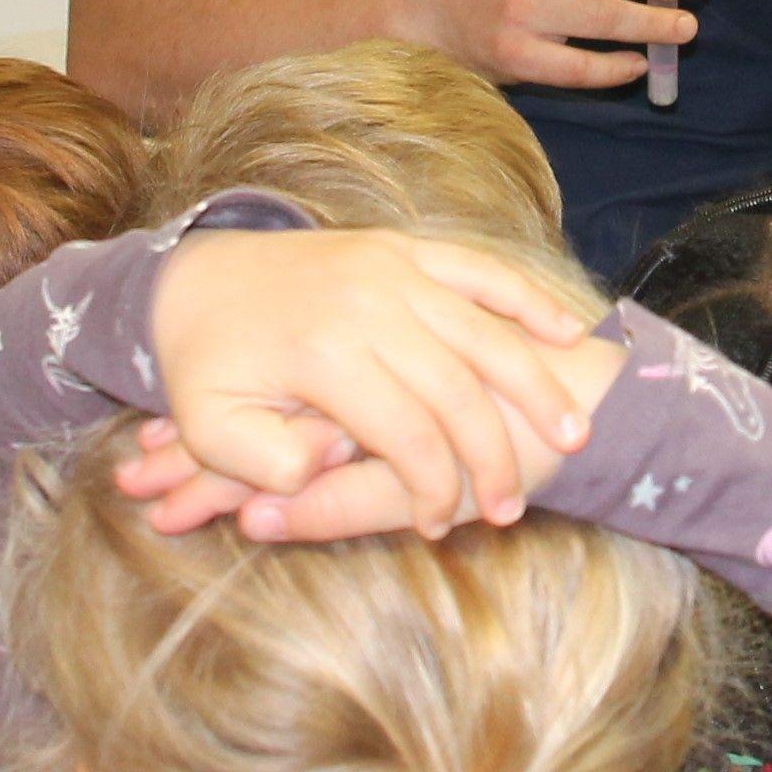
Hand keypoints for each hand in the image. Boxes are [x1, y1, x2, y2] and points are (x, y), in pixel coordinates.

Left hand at [135, 228, 604, 537]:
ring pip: (486, 332)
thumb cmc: (208, 364)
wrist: (197, 276)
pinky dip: (529, 301)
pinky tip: (568, 337)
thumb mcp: (210, 427)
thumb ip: (260, 466)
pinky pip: (482, 270)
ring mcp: (391, 268)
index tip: (444, 525)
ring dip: (537, 385)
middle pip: (459, 389)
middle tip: (515, 506)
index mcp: (321, 352)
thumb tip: (317, 477)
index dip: (435, 490)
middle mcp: (365, 304)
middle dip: (496, 456)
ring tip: (574, 436)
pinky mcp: (406, 246)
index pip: (407, 436)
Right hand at [420, 0, 702, 93]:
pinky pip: (578, 71)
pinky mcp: (517, 61)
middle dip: (659, 7)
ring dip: (647, 34)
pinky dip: (614, 70)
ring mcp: (521, 23)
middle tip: (691, 18)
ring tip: (678, 34)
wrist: (431, 6)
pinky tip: (635, 64)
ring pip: (598, 32)